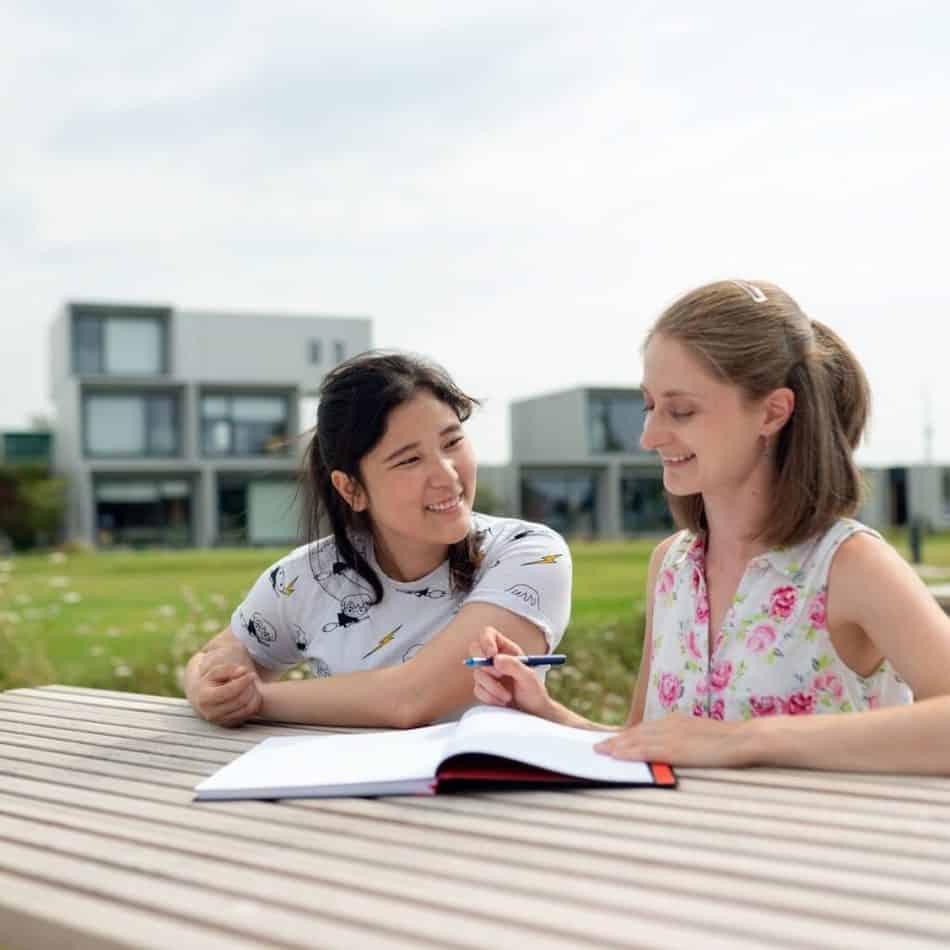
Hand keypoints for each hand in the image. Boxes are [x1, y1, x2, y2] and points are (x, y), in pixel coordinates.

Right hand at [192, 661, 262, 726]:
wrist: (207, 699)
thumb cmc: (213, 682)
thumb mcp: (216, 672)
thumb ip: (229, 669)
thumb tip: (243, 671)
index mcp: (205, 698)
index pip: (228, 691)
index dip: (243, 681)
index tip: (251, 674)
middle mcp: (212, 713)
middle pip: (240, 700)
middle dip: (249, 687)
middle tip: (250, 678)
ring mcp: (222, 721)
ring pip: (247, 708)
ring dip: (253, 694)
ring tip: (250, 685)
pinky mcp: (232, 724)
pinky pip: (250, 713)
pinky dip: (255, 702)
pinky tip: (251, 693)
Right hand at [469, 626, 555, 719]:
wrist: (532, 714)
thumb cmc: (534, 693)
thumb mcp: (529, 677)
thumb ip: (514, 665)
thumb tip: (495, 659)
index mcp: (507, 650)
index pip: (488, 634)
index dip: (486, 640)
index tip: (491, 654)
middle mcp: (495, 659)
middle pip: (475, 650)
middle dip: (485, 665)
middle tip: (499, 675)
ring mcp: (487, 674)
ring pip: (477, 673)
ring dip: (492, 687)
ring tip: (508, 696)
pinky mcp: (483, 689)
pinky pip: (477, 689)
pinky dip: (490, 697)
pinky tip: (502, 702)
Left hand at [594, 713, 757, 767]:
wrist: (742, 739)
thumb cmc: (727, 741)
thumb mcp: (700, 735)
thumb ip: (684, 739)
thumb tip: (673, 749)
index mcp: (675, 721)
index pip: (645, 728)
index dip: (627, 736)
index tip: (613, 741)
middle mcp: (669, 724)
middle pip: (636, 732)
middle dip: (616, 740)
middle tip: (598, 746)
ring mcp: (671, 735)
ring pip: (636, 740)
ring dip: (616, 745)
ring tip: (600, 751)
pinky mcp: (674, 748)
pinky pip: (645, 749)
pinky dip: (628, 752)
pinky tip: (616, 755)